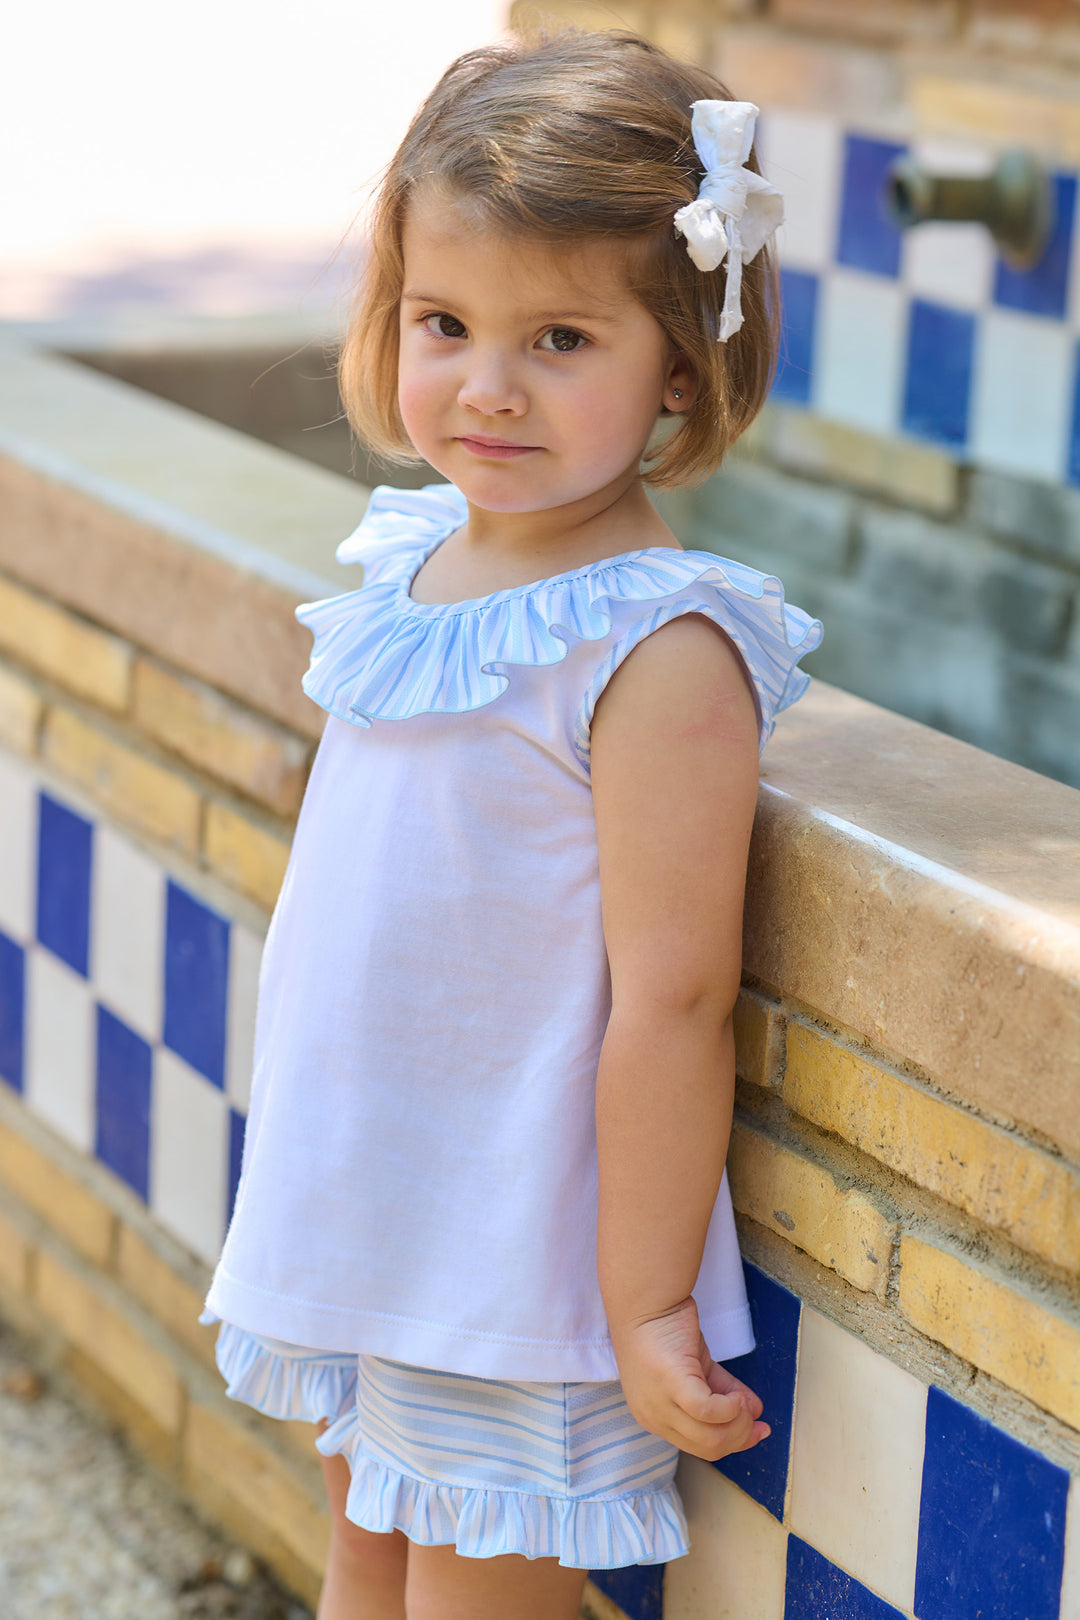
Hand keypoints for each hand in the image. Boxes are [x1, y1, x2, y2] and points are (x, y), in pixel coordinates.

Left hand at [610, 1296, 769, 1461]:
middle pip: (708, 1447)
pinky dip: (730, 1407)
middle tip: (756, 1417)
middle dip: (741, 1436)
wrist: (644, 1299)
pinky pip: (708, 1411)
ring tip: (745, 1403)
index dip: (733, 1442)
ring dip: (738, 1423)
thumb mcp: (694, 1371)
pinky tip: (738, 1394)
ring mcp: (659, 1403)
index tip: (758, 1431)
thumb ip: (720, 1392)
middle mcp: (653, 1416)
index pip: (698, 1447)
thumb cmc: (665, 1330)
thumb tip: (754, 1412)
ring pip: (710, 1436)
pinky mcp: (671, 1383)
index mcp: (653, 1417)